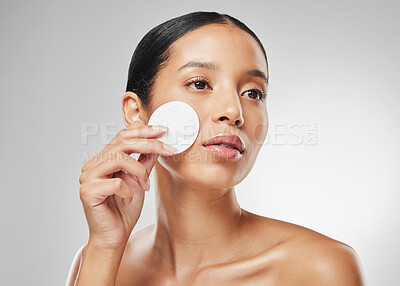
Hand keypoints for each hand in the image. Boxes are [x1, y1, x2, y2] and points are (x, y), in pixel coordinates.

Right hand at [78, 120, 176, 249]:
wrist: (114, 237)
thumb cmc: (124, 209)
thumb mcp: (139, 181)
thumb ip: (144, 162)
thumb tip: (157, 145)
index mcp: (103, 160)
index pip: (122, 137)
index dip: (143, 131)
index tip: (163, 130)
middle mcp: (92, 165)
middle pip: (122, 144)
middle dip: (148, 144)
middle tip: (168, 149)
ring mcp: (87, 177)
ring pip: (118, 159)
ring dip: (139, 171)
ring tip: (145, 186)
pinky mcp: (87, 192)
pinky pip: (115, 183)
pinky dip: (128, 191)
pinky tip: (129, 200)